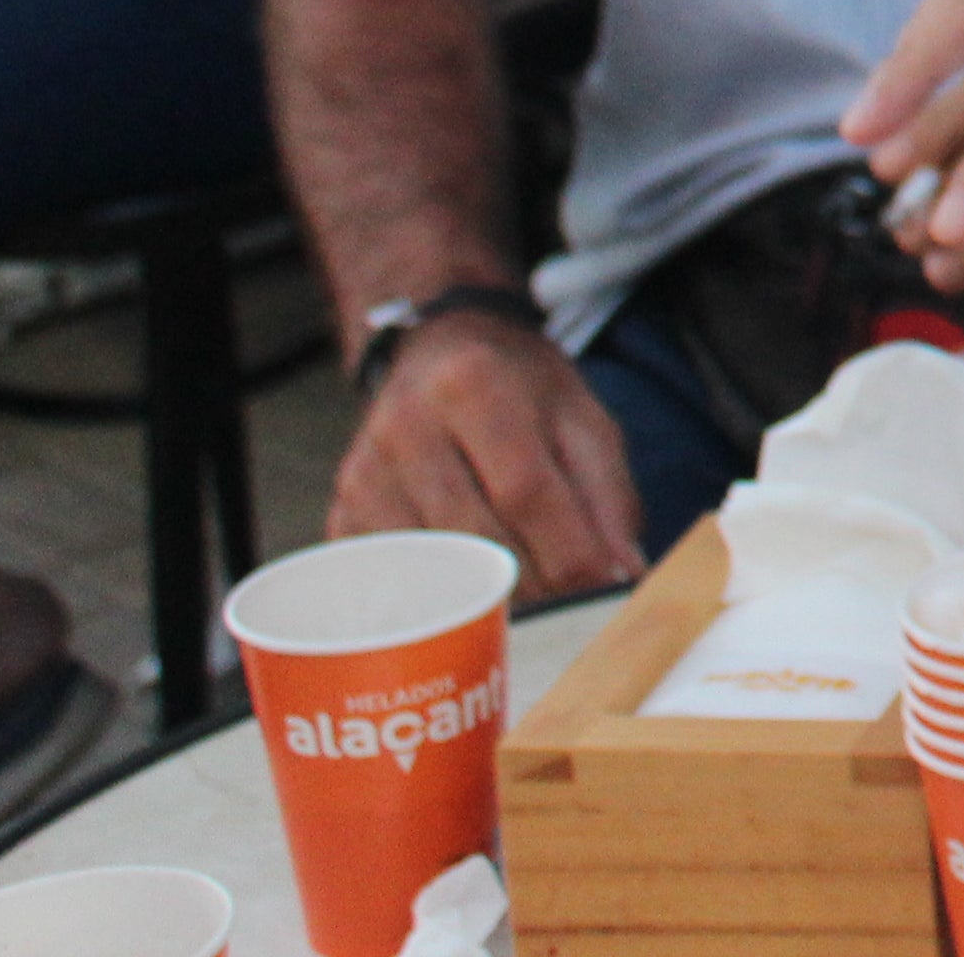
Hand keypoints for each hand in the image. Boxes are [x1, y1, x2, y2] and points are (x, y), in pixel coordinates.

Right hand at [329, 311, 642, 597]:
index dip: (566, 554)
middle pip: (475, 538)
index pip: (524, 491)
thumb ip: (607, 498)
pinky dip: (435, 605)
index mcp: (474, 386)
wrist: (440, 351)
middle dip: (534, 587)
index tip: (601, 594)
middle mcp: (406, 426)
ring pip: (431, 571)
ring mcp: (363, 474)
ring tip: (530, 608)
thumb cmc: (521, 391)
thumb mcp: (580, 419)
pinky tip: (469, 602)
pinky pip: (391, 583)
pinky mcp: (341, 514)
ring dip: (485, 603)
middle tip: (572, 612)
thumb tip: (622, 579)